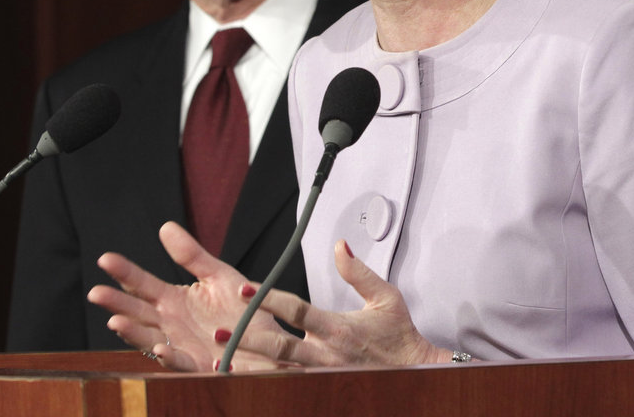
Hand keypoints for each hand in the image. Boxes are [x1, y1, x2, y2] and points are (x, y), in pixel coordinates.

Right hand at [87, 221, 279, 371]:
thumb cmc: (243, 308)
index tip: (105, 258)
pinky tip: (161, 346)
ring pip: (150, 339)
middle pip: (138, 312)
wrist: (270, 341)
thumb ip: (191, 255)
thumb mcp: (218, 275)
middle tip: (96, 291)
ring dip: (133, 332)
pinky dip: (169, 356)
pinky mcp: (200, 366)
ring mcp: (182, 345)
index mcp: (174, 301)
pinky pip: (182, 362)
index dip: (125, 272)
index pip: (143, 285)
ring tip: (115, 321)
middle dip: (116, 303)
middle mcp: (172, 324)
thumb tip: (165, 226)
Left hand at [217, 240, 450, 369]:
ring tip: (219, 360)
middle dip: (247, 338)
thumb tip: (340, 246)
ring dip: (249, 364)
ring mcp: (322, 376)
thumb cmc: (399, 335)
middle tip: (219, 333)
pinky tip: (243, 378)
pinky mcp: (323, 388)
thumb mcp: (386, 296)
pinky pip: (288, 385)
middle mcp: (326, 355)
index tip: (245, 289)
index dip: (269, 299)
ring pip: (278, 371)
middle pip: (279, 347)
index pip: (296, 311)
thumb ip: (358, 272)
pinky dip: (265, 381)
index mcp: (337, 329)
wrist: (414, 373)